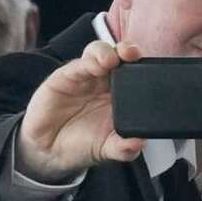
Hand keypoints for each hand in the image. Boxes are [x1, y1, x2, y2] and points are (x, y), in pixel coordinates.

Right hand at [16, 41, 145, 183]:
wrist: (49, 150)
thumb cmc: (81, 143)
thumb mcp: (106, 149)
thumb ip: (123, 148)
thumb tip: (138, 144)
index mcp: (122, 94)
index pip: (136, 72)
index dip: (144, 65)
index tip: (152, 68)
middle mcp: (105, 81)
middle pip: (120, 55)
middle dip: (128, 50)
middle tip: (132, 54)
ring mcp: (86, 76)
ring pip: (99, 52)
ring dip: (107, 52)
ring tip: (111, 60)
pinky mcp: (66, 76)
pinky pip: (78, 64)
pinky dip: (87, 61)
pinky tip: (94, 67)